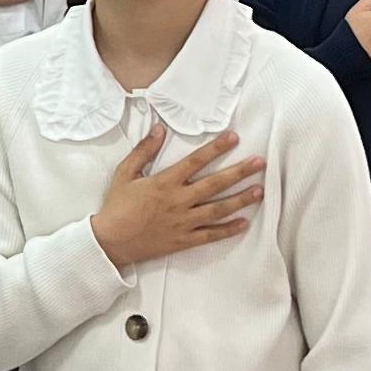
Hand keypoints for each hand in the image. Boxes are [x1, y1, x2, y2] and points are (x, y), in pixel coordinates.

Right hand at [92, 120, 261, 268]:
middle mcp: (179, 201)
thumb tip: (159, 129)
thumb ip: (143, 151)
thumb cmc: (116, 207)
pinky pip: (211, 235)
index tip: (234, 138)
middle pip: (215, 184)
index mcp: (165, 182)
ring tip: (260, 191)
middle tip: (260, 163)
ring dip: (241, 199)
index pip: (196, 161)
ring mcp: (183, 222)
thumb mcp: (125, 173)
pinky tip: (244, 223)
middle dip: (240, 172)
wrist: (111, 242)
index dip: (216, 148)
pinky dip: (228, 230)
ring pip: (218, 209)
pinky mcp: (184, 240)